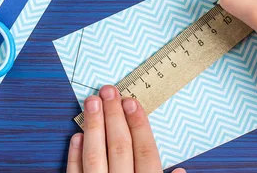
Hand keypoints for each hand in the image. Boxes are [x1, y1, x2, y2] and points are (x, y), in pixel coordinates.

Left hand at [67, 85, 185, 172]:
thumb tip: (181, 170)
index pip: (145, 152)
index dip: (139, 125)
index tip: (131, 101)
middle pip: (120, 148)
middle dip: (114, 116)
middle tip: (108, 91)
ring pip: (95, 157)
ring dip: (94, 127)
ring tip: (91, 102)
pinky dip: (75, 156)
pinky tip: (76, 136)